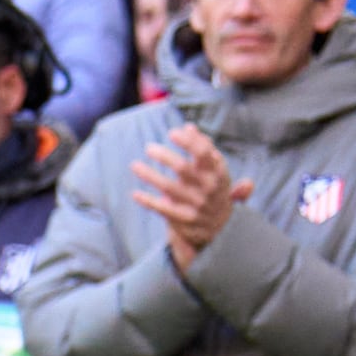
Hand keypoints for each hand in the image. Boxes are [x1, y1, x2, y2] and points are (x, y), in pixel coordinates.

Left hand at [133, 124, 243, 266]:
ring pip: (169, 188)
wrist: (220, 228)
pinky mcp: (184, 220)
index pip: (204, 153)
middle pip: (183, 168)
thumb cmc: (212, 191)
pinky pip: (163, 209)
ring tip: (134, 166)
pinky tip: (135, 194)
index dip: (188, 141)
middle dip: (164, 156)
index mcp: (218, 173)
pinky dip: (148, 201)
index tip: (172, 132)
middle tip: (149, 148)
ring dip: (150, 175)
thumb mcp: (216, 171)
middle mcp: (209, 188)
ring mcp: (196, 205)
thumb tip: (189, 126)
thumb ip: (205, 149)